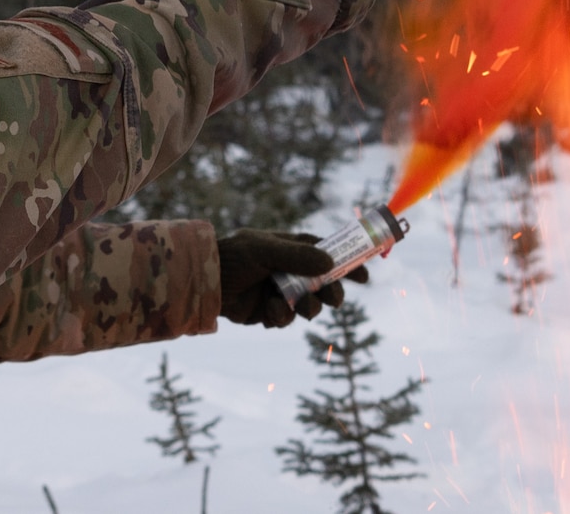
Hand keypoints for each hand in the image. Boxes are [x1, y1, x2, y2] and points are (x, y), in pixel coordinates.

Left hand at [217, 229, 369, 328]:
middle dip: (332, 292)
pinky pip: (286, 320)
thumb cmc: (234, 256)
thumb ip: (298, 256)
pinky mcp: (268, 313)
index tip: (364, 277)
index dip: (346, 265)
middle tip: (334, 299)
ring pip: (308, 306)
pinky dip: (281, 317)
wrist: (204, 281)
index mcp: (290, 248)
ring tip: (295, 306)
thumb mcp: (266, 251)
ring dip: (307, 308)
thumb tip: (331, 262)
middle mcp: (288, 270)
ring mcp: (279, 292)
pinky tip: (269, 311)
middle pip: (323, 284)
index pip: (326, 254)